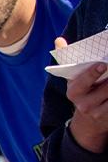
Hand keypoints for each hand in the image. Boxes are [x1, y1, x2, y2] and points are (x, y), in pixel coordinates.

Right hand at [57, 37, 107, 152]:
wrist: (87, 122)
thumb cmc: (82, 92)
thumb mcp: (72, 79)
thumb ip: (66, 59)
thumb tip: (59, 39)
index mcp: (74, 92)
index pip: (83, 82)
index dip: (93, 73)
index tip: (103, 64)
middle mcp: (84, 105)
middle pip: (105, 89)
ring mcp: (98, 113)